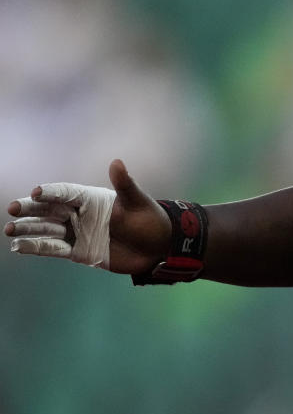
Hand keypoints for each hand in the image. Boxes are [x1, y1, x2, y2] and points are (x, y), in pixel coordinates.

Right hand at [6, 159, 170, 273]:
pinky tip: (18, 246)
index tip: (37, 193)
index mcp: (92, 198)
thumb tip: (116, 162)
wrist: (157, 247)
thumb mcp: (138, 202)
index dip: (52, 192)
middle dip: (30, 209)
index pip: (67, 192)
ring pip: (46, 229)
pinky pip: (53, 249)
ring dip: (28, 229)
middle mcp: (80, 214)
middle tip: (12, 209)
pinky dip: (37, 247)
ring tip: (9, 229)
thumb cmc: (149, 219)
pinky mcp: (78, 251)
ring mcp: (77, 232)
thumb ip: (125, 185)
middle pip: (50, 210)